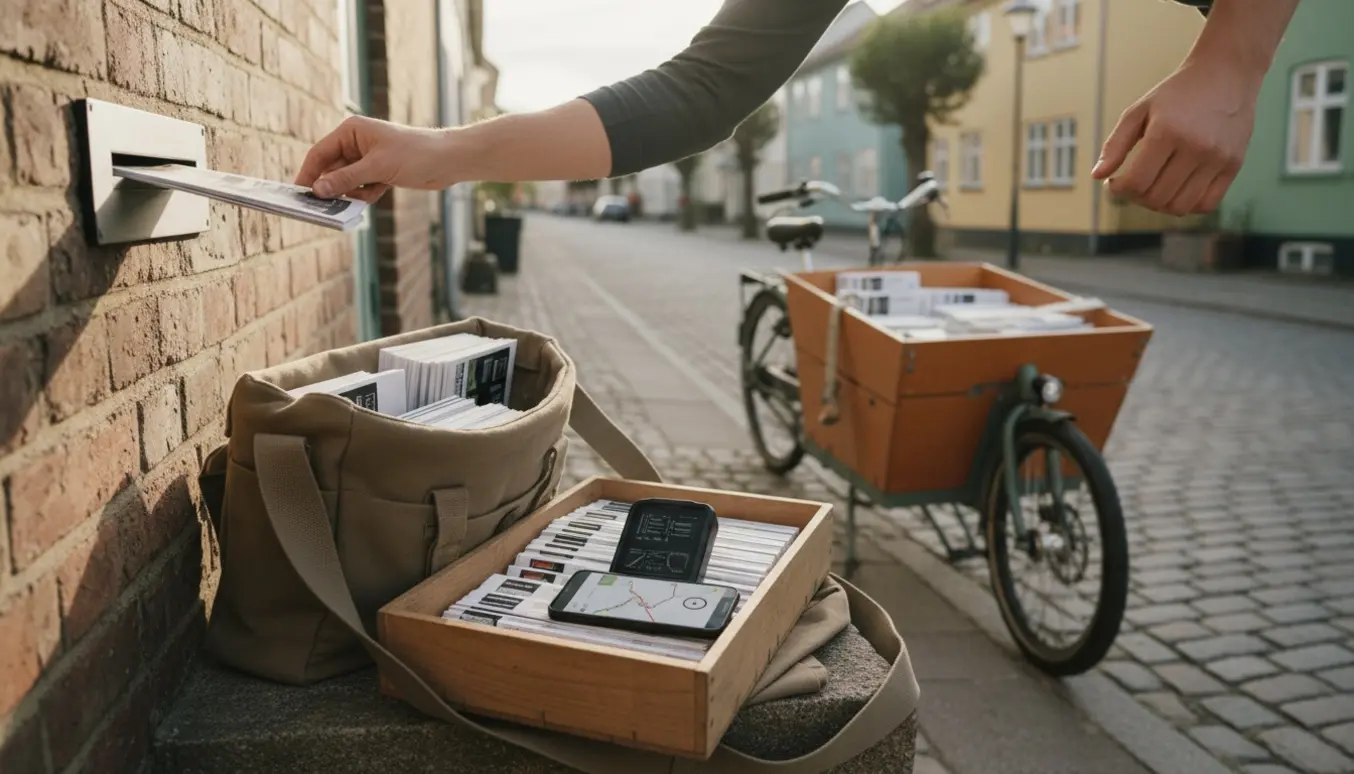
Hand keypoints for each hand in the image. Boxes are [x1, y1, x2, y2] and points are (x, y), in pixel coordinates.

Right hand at [295, 115, 453, 201]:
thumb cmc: (415, 154)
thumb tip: (318, 190)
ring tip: (370, 191)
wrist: (447, 161)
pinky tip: (380, 191)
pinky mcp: (378, 173)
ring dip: (353, 193)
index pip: (320, 153)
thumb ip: (345, 179)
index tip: (298, 195)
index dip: (308, 174)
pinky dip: (366, 195)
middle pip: (331, 170)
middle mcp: (356, 143)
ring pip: (346, 182)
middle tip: (329, 207)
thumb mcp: (377, 168)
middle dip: (334, 188)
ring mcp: (367, 159)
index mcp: (351, 131)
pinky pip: (361, 189)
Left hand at [1091, 57, 1260, 215]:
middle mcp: (1196, 147)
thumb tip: (1097, 176)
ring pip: (1180, 207)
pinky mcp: (1235, 164)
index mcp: (1167, 132)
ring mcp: (1218, 158)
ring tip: (1153, 187)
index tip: (1114, 182)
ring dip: (1159, 205)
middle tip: (1133, 184)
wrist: (1226, 73)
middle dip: (1135, 197)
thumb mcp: (1139, 110)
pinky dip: (1187, 205)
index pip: (1136, 183)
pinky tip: (1177, 189)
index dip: (1118, 190)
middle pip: (1156, 198)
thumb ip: (1115, 144)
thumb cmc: (1176, 93)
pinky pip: (1207, 204)